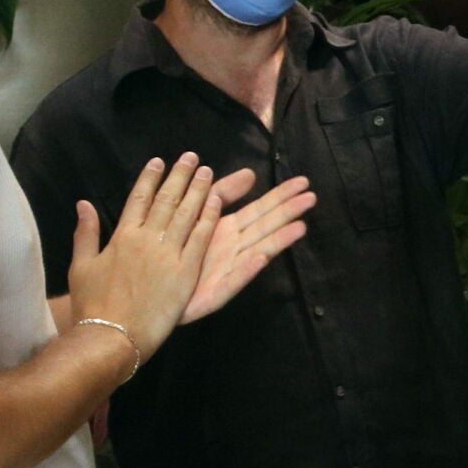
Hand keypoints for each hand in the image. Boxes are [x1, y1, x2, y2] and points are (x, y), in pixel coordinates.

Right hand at [66, 154, 221, 364]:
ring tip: (207, 172)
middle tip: (192, 158)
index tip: (159, 161)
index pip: (138, 199)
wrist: (111, 335)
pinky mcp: (185, 273)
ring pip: (186, 214)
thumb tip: (82, 203)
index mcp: (122, 236)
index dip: (149, 178)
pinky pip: (200, 240)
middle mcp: (146, 239)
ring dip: (198, 190)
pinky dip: (208, 219)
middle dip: (179, 176)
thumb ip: (85, 232)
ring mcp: (167, 255)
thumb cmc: (92, 305)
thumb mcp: (81, 265)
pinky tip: (217, 203)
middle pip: (166, 200)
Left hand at [182, 175, 315, 323]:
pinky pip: (233, 281)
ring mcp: (228, 271)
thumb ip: (221, 194)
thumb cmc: (177, 255)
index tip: (303, 181)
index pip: (261, 208)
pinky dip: (246, 270)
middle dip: (288, 211)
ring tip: (300, 226)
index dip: (281, 195)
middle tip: (312, 196)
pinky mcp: (217, 294)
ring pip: (257, 250)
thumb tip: (250, 173)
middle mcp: (233, 248)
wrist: (155, 294)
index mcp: (228, 230)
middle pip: (265, 226)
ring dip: (279, 240)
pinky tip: (260, 259)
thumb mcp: (199, 216)